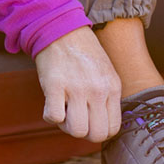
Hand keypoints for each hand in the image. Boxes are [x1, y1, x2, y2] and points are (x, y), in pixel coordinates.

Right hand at [34, 27, 121, 142]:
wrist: (60, 29)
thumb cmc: (82, 53)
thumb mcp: (105, 73)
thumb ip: (107, 97)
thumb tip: (102, 124)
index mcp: (112, 87)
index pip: (112, 129)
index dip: (98, 131)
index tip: (89, 121)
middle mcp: (98, 90)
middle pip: (95, 134)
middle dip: (83, 132)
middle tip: (74, 117)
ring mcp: (77, 88)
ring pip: (76, 130)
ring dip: (66, 125)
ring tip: (63, 109)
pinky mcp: (55, 85)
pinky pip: (54, 117)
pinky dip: (50, 116)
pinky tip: (51, 103)